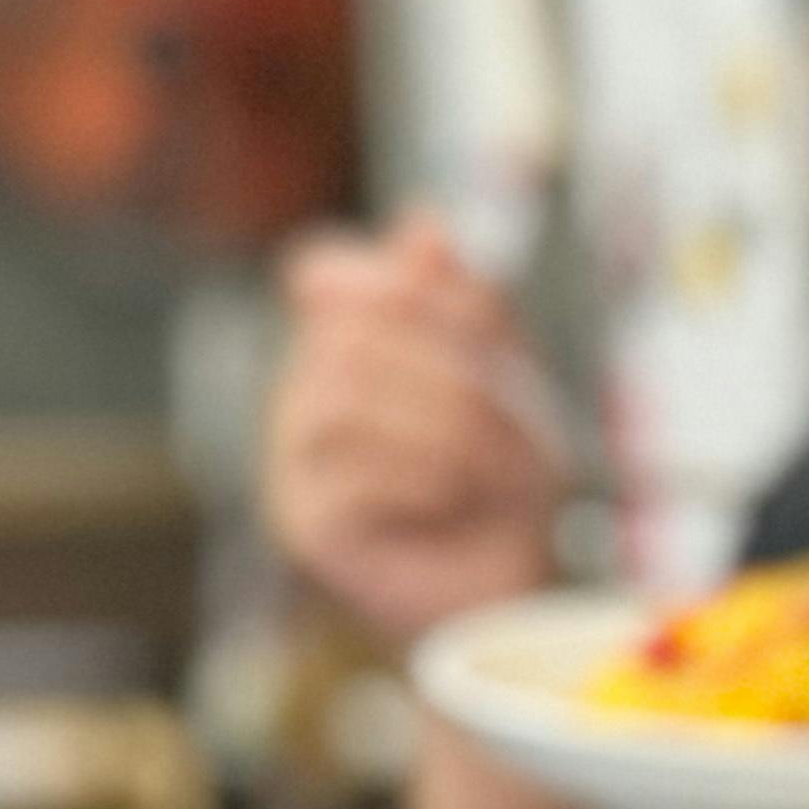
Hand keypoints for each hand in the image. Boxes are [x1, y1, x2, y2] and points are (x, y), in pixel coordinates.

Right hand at [264, 211, 559, 648]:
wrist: (508, 587)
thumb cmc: (504, 480)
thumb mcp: (506, 377)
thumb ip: (464, 301)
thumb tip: (420, 221)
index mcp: (346, 347)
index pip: (325, 272)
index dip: (383, 273)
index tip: (446, 296)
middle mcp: (304, 394)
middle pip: (351, 334)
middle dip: (454, 370)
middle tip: (517, 420)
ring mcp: (291, 460)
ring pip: (345, 400)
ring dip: (446, 433)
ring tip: (490, 473)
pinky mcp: (300, 521)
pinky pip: (352, 476)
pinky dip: (424, 488)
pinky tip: (449, 509)